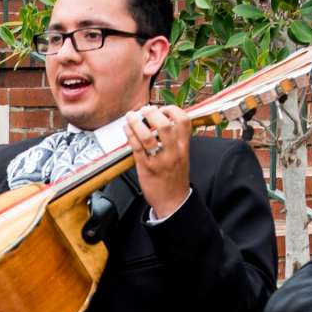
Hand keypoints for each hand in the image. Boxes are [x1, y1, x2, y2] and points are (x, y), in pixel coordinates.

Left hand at [125, 105, 191, 219]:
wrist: (173, 202)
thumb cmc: (175, 178)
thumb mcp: (182, 156)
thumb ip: (175, 140)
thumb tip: (161, 120)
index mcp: (184, 147)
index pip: (184, 121)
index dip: (173, 110)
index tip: (163, 109)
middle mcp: (173, 152)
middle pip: (164, 125)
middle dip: (152, 113)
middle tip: (144, 110)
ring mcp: (159, 160)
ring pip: (147, 137)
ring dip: (136, 122)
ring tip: (131, 116)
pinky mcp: (146, 168)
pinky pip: (136, 148)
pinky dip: (130, 135)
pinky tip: (127, 129)